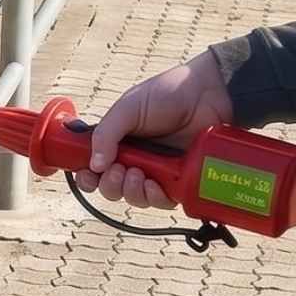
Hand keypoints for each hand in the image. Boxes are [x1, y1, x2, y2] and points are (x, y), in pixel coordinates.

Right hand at [72, 48, 233, 209]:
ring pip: (134, 198)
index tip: (89, 174)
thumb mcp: (128, 108)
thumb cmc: (167, 94)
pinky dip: (154, 198)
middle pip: (111, 188)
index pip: (93, 167)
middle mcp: (134, 159)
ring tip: (138, 174)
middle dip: (110, 184)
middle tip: (119, 170)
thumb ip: (106, 134)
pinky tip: (155, 185)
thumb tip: (94, 166)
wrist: (208, 94)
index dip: (87, 176)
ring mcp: (157, 170)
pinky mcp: (179, 179)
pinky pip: (162, 201)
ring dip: (130, 192)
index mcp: (117, 141)